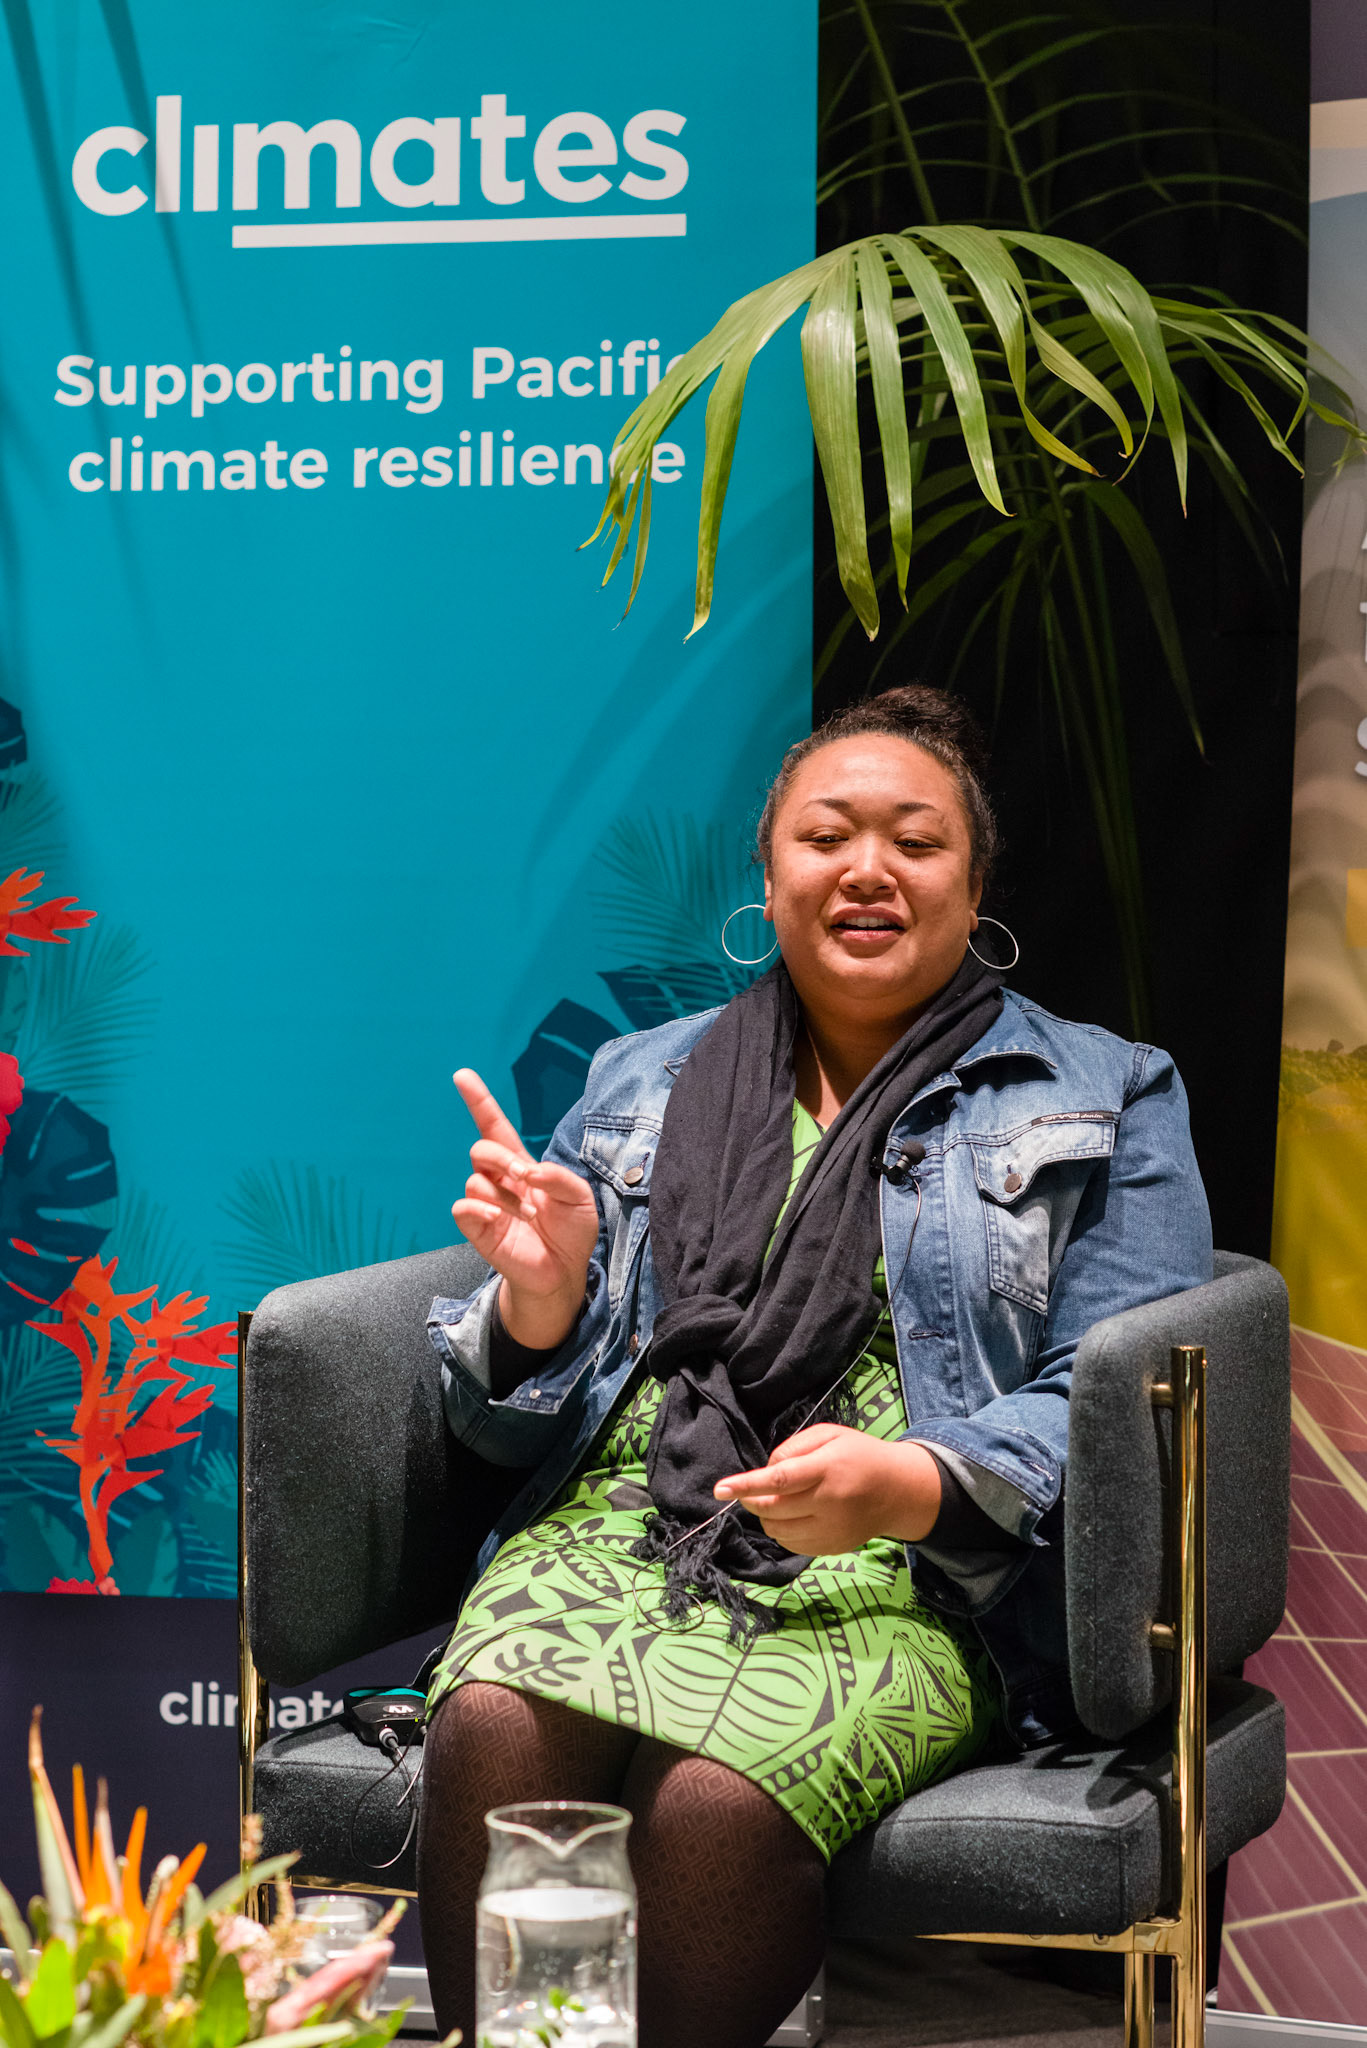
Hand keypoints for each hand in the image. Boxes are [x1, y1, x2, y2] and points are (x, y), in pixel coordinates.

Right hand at [450, 1069, 598, 1349]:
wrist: (565, 1271)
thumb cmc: (571, 1230)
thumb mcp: (579, 1197)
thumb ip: (558, 1177)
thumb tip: (529, 1172)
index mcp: (520, 1163)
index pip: (493, 1125)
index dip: (479, 1101)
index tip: (463, 1076)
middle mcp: (498, 1179)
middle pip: (481, 1148)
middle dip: (502, 1157)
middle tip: (526, 1178)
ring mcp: (486, 1203)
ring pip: (476, 1179)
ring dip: (506, 1195)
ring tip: (528, 1215)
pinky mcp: (477, 1228)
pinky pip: (463, 1207)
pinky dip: (481, 1209)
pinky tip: (500, 1220)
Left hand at [713, 1424, 942, 1554]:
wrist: (899, 1491)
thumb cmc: (860, 1455)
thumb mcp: (830, 1434)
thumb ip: (793, 1447)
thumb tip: (766, 1469)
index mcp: (827, 1469)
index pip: (779, 1480)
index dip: (746, 1485)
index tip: (720, 1489)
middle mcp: (828, 1503)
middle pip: (772, 1509)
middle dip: (751, 1500)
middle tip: (749, 1490)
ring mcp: (831, 1530)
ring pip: (777, 1530)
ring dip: (766, 1515)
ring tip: (779, 1500)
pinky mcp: (832, 1548)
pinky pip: (791, 1544)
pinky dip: (782, 1530)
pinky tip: (794, 1516)